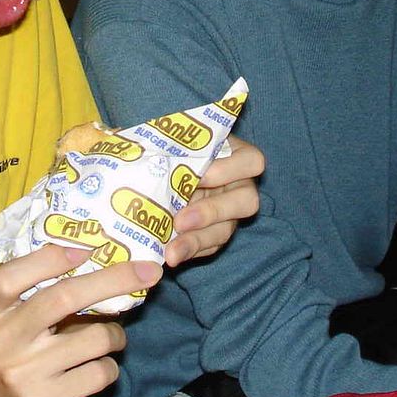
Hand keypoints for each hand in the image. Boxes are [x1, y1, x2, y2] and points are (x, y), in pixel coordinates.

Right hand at [0, 244, 161, 396]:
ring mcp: (24, 373)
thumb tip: (87, 262)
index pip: (12, 276)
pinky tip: (101, 366)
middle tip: (148, 270)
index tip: (86, 249)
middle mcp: (3, 339)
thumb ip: (24, 294)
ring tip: (113, 336)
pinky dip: (109, 366)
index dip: (51, 258)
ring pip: (93, 338)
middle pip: (64, 297)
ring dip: (116, 334)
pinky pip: (97, 375)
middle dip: (114, 280)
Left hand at [166, 136, 263, 266]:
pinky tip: (169, 255)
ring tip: (171, 251)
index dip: (230, 170)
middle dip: (212, 212)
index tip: (200, 175)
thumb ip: (171, 145)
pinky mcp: (214, 233)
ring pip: (226, 230)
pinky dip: (188, 251)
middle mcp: (238, 185)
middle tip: (180, 221)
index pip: (252, 161)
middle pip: (248, 201)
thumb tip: (144, 151)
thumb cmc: (168, 147)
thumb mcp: (173, 142)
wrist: (156, 171)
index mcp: (234, 155)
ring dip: (197, 241)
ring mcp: (228, 213)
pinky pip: (208, 247)